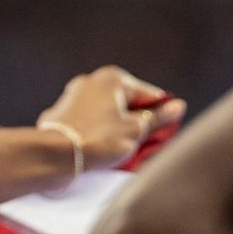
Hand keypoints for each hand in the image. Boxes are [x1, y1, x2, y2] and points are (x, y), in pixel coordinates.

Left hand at [38, 65, 185, 170]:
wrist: (55, 154)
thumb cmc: (98, 139)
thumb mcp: (136, 129)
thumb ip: (158, 117)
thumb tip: (177, 106)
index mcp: (111, 79)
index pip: (149, 95)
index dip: (160, 114)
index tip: (164, 132)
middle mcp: (90, 82)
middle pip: (127, 103)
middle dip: (138, 122)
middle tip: (146, 144)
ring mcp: (74, 97)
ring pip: (109, 114)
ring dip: (120, 130)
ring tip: (125, 150)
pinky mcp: (63, 115)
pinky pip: (92, 123)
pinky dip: (101, 134)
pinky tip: (105, 150)